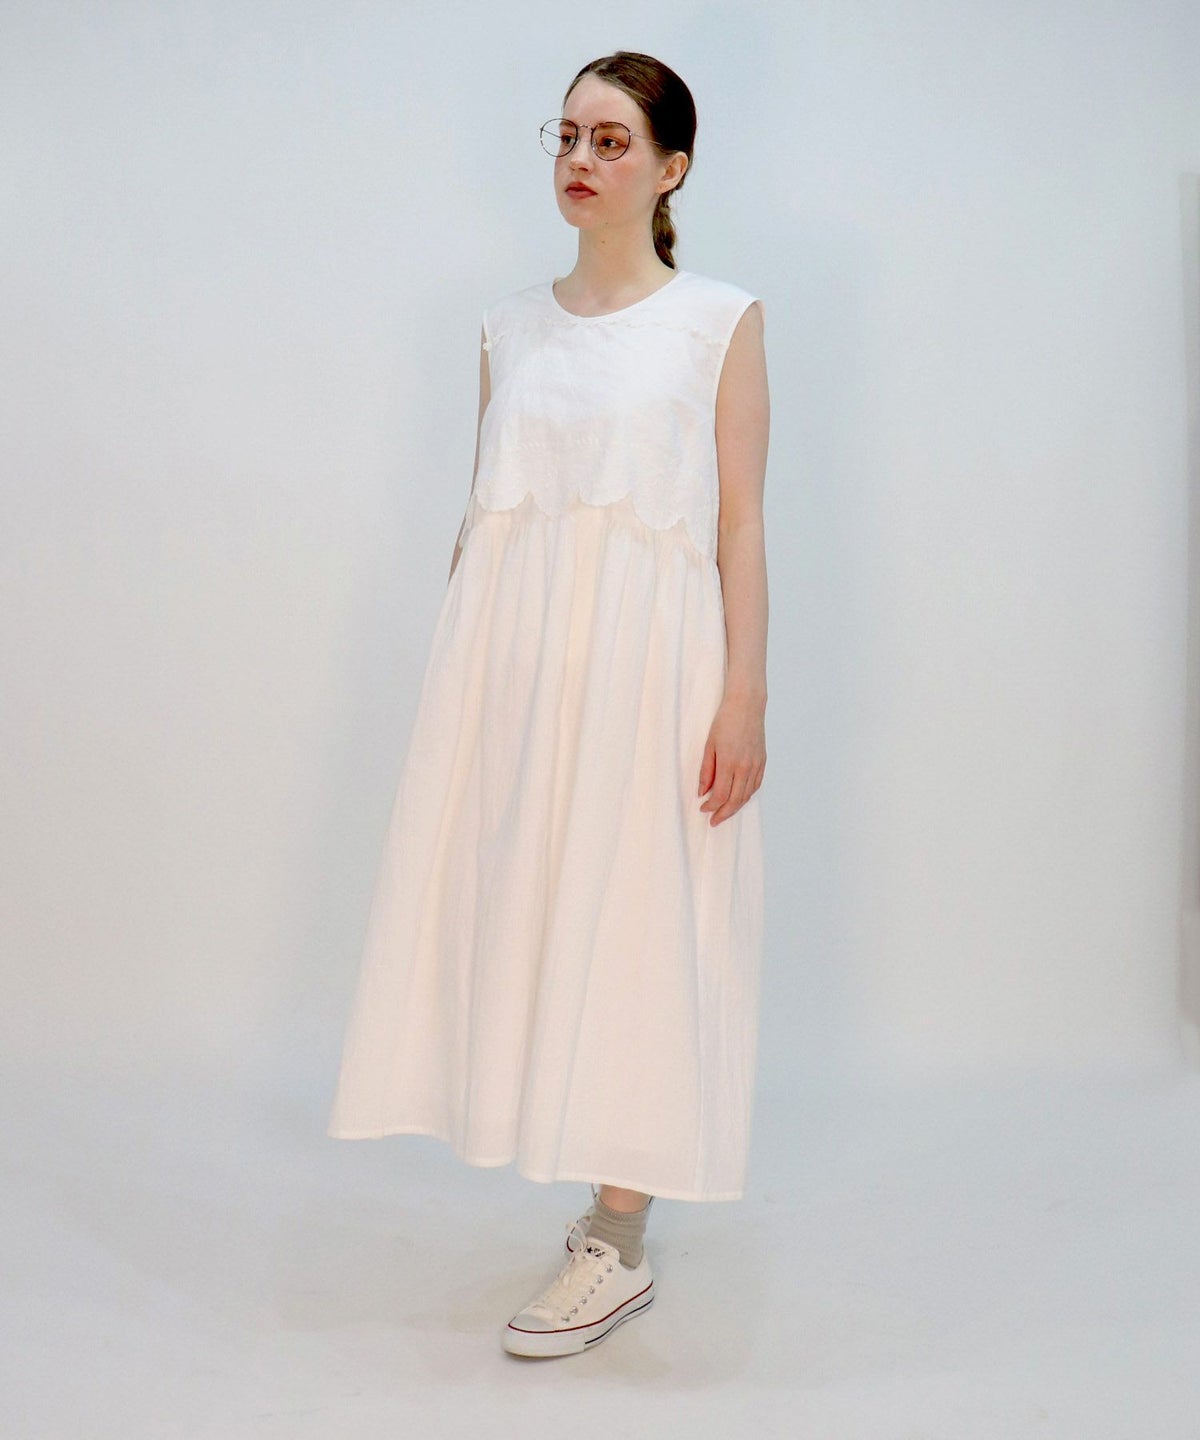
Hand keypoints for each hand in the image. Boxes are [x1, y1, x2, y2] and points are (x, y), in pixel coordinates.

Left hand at [697, 693, 765, 825]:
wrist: (746, 706)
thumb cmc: (725, 722)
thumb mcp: (709, 746)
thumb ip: (706, 771)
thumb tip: (703, 792)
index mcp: (730, 763)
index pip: (721, 795)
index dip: (711, 806)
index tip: (703, 809)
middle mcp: (745, 767)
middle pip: (736, 800)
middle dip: (723, 813)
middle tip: (714, 821)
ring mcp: (756, 765)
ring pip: (747, 795)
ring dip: (735, 807)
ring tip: (724, 812)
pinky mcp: (762, 761)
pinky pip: (755, 785)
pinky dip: (746, 795)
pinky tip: (739, 798)